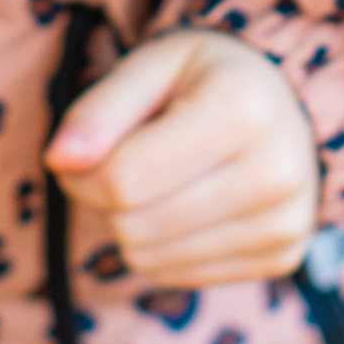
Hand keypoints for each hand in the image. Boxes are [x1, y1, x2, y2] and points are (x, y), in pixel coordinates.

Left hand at [47, 30, 319, 290]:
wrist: (284, 107)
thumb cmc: (204, 80)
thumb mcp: (150, 67)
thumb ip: (98, 110)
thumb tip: (59, 160)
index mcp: (243, 106)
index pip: (123, 177)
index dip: (81, 171)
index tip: (83, 152)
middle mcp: (277, 171)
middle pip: (135, 224)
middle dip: (106, 198)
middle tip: (123, 163)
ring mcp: (284, 222)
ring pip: (150, 258)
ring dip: (131, 226)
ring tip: (158, 182)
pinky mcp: (282, 257)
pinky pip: (177, 276)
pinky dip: (162, 247)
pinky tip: (186, 207)